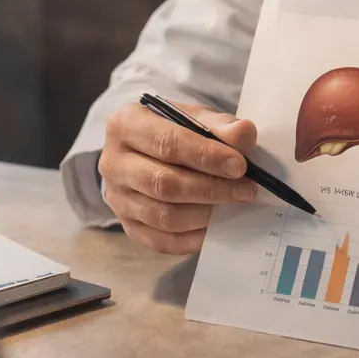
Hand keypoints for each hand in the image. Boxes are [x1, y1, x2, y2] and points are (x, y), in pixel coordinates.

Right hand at [97, 100, 258, 254]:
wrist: (145, 151)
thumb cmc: (173, 131)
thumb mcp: (193, 116)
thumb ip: (219, 124)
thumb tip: (244, 133)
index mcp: (125, 124)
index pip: (167, 144)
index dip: (206, 156)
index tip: (239, 165)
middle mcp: (113, 162)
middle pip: (164, 184)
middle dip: (211, 189)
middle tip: (245, 190)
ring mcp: (117, 197)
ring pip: (163, 216)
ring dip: (206, 214)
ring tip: (234, 206)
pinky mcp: (127, 225)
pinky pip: (162, 241)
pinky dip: (194, 238)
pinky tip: (217, 227)